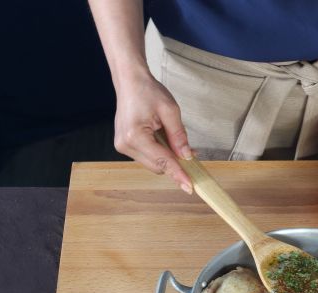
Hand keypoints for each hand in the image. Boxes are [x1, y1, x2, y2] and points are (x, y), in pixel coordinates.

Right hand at [114, 71, 193, 193]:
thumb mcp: (170, 110)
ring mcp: (123, 146)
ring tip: (178, 142)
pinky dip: (161, 153)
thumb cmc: (147, 91)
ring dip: (168, 158)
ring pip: (153, 163)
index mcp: (135, 135)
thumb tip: (187, 156)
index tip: (190, 186)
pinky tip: (168, 142)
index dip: (178, 174)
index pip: (162, 161)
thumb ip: (179, 135)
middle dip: (176, 164)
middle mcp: (125, 144)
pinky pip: (148, 156)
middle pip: (157, 166)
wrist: (129, 81)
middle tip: (194, 155)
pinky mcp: (125, 144)